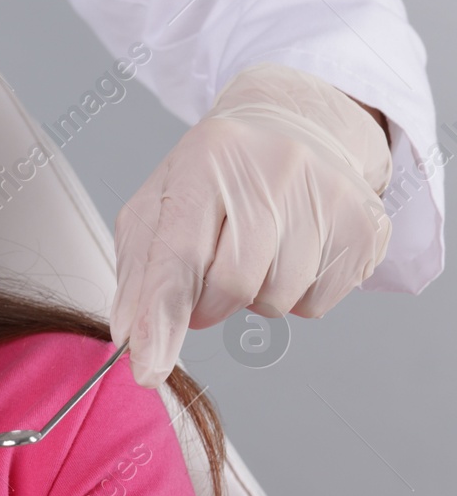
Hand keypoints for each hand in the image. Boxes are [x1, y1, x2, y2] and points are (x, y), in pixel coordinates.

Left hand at [109, 62, 393, 387]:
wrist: (296, 126)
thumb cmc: (217, 172)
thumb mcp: (161, 203)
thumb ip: (140, 271)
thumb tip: (130, 334)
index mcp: (208, 159)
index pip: (178, 255)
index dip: (161, 320)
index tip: (148, 368)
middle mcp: (273, 170)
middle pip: (230, 285)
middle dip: (209, 302)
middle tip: (207, 277)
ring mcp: (328, 195)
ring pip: (276, 300)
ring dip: (253, 296)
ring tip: (256, 249)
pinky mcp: (366, 226)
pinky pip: (316, 305)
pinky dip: (293, 295)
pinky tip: (291, 252)